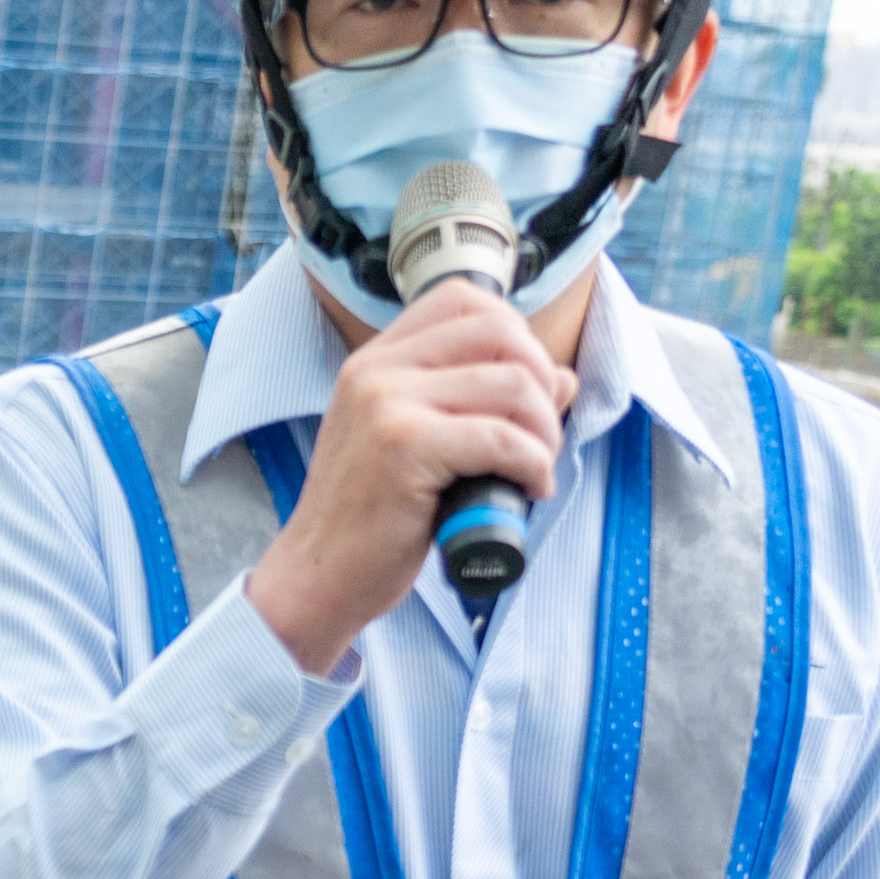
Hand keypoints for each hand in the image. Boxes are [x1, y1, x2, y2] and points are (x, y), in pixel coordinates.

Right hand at [245, 289, 573, 674]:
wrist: (318, 578)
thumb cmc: (369, 520)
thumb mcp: (417, 444)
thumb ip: (478, 403)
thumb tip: (561, 378)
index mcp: (374, 362)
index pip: (463, 300)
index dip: (515, 334)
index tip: (522, 389)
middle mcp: (376, 371)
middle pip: (499, 332)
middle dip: (541, 380)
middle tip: (539, 434)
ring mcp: (386, 404)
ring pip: (513, 384)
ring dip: (545, 431)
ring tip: (534, 469)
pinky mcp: (404, 446)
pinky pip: (502, 437)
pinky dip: (533, 465)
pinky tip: (528, 489)